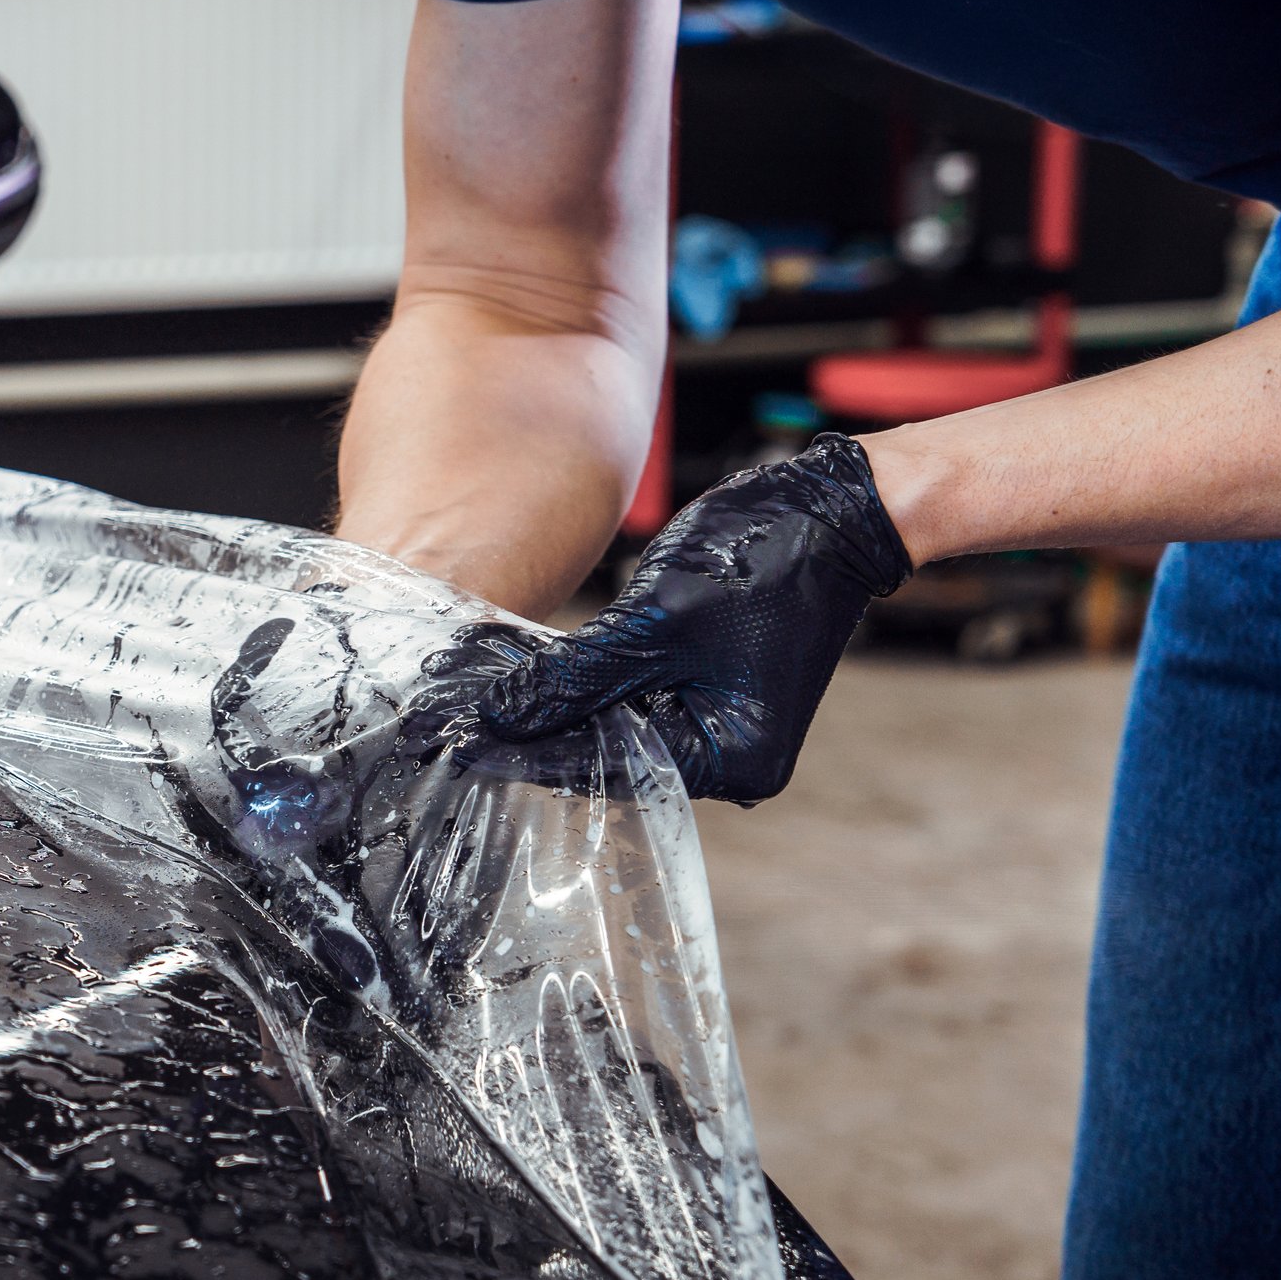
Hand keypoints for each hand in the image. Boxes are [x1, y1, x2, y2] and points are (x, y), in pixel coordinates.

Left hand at [480, 434, 913, 803]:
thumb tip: (496, 718)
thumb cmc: (763, 560)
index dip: (524, 756)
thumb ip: (575, 678)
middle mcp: (725, 757)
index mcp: (729, 759)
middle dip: (531, 736)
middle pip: (606, 757)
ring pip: (612, 728)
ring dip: (550, 711)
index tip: (455, 748)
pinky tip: (523, 677)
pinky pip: (630, 700)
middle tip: (448, 728)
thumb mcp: (655, 622)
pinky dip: (582, 687)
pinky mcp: (703, 688)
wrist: (832, 509)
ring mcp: (715, 723)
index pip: (603, 770)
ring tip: (469, 704)